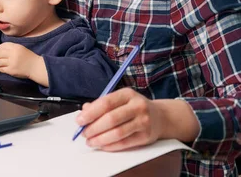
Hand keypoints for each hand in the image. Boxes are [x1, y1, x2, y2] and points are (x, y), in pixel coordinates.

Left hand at [0, 42, 42, 79]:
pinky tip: (1, 68)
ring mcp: (12, 62)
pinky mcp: (11, 70)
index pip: (2, 46)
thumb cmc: (29, 58)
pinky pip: (1, 69)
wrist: (35, 67)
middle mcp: (13, 54)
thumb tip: (0, 50)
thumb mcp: (21, 48)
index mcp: (16, 47)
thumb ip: (12, 48)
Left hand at [76, 88, 198, 150]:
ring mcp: (143, 121)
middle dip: (93, 128)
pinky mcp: (146, 136)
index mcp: (128, 94)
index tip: (79, 120)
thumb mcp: (120, 100)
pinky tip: (102, 145)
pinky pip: (125, 143)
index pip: (106, 102)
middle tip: (83, 133)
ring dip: (100, 139)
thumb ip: (102, 104)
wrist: (161, 117)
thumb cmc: (134, 107)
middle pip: (111, 118)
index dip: (90, 113)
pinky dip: (110, 146)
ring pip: (117, 133)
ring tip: (90, 141)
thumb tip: (84, 111)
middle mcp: (137, 106)